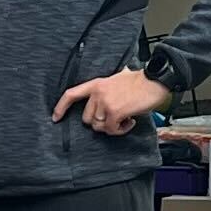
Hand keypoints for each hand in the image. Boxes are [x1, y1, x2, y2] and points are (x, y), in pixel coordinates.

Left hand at [56, 67, 170, 134]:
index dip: (61, 107)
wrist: (154, 81)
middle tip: (115, 120)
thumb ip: (106, 90)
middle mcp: (98, 93)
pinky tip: (130, 122)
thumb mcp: (117, 80)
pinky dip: (121, 130)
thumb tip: (105, 102)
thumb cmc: (140, 81)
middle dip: (100, 123)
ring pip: (99, 126)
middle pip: (87, 119)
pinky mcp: (115, 112)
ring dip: (112, 127)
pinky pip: (111, 130)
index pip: (71, 95)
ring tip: (125, 120)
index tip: (56, 118)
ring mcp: (105, 102)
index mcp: (96, 84)